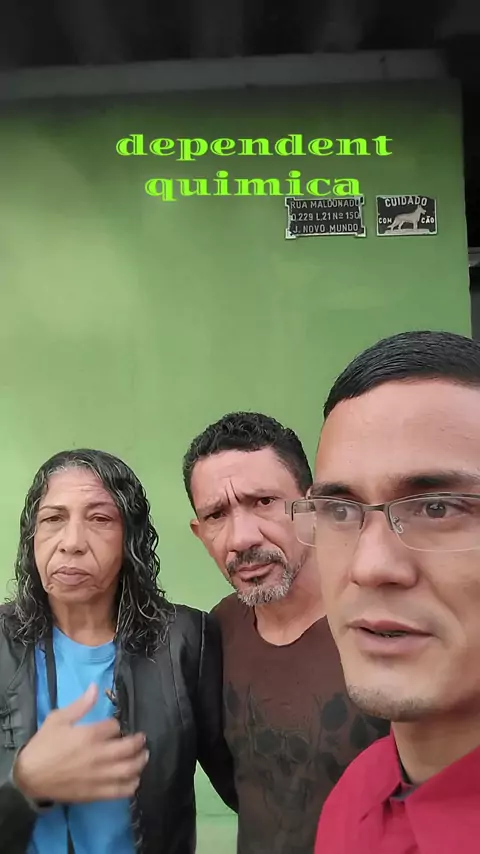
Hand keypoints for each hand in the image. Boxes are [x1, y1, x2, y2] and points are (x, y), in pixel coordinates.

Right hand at [13, 684, 148, 802]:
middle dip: (138, 742)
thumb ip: (80, 705)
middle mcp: (98, 755)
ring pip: (128, 770)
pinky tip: (135, 780)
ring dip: (140, 762)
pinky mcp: (95, 793)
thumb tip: (96, 687)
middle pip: (128, 748)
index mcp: (89, 735)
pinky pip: (120, 791)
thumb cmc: (43, 745)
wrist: (29, 777)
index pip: (114, 726)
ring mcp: (98, 776)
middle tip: (142, 739)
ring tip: (143, 756)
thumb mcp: (58, 719)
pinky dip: (131, 785)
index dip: (116, 725)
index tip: (116, 727)